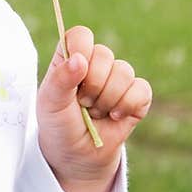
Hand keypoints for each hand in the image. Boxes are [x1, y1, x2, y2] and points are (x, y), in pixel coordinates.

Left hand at [36, 25, 152, 191]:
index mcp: (70, 58)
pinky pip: (141, 90)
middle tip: (82, 104)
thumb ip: (60, 79)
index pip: (80, 35)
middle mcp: (95, 64)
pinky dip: (127, 106)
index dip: (81, 50)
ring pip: (124, 72)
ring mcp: (117, 79)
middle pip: (104, 53)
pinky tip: (114, 117)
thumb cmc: (59, 126)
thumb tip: (80, 59)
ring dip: (107, 99)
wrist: (77, 156)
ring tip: (95, 113)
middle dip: (92, 85)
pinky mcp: (137, 96)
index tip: (76, 72)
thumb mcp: (50, 104)